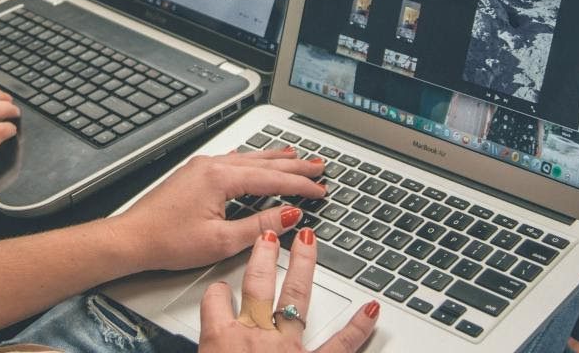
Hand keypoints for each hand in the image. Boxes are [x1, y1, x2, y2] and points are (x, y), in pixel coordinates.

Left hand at [114, 148, 326, 271]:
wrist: (132, 238)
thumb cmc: (168, 241)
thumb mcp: (221, 241)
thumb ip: (259, 227)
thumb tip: (288, 217)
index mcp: (220, 178)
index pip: (272, 179)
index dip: (300, 185)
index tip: (320, 189)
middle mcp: (211, 165)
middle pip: (263, 163)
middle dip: (294, 166)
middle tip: (319, 167)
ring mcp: (201, 167)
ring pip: (248, 159)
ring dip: (274, 160)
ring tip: (296, 157)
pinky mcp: (194, 174)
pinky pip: (232, 161)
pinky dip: (252, 162)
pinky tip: (255, 159)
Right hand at [199, 228, 378, 351]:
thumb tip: (206, 352)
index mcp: (219, 341)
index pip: (213, 300)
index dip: (216, 292)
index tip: (220, 290)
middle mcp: (253, 336)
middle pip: (256, 285)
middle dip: (262, 256)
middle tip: (269, 237)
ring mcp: (285, 348)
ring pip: (294, 297)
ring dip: (302, 267)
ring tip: (309, 242)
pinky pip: (340, 345)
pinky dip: (358, 328)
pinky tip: (372, 309)